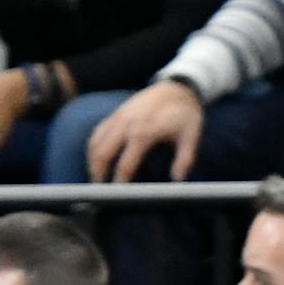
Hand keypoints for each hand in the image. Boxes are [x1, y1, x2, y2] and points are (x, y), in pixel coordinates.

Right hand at [87, 78, 203, 182]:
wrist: (177, 87)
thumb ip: (184, 159)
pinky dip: (93, 148)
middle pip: (102, 154)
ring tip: (96, 179)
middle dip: (97, 175)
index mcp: (144, 132)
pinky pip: (97, 132)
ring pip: (95, 143)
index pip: (125, 164)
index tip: (117, 196)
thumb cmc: (185, 113)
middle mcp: (127, 124)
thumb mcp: (191, 136)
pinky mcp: (116, 113)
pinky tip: (97, 160)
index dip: (119, 182)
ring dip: (92, 162)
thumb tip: (177, 179)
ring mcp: (119, 117)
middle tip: (100, 192)